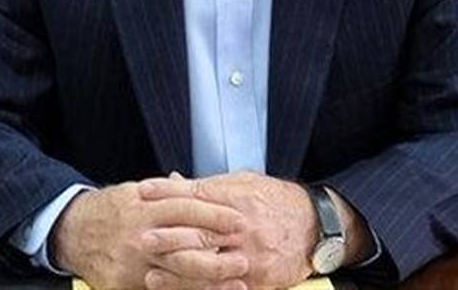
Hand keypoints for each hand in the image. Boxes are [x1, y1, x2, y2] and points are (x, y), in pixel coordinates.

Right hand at [51, 180, 248, 289]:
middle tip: (244, 257)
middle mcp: (140, 234)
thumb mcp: (139, 193)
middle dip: (219, 253)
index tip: (240, 221)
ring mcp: (132, 262)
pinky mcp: (124, 284)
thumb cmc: (112, 210)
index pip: (189, 208)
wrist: (73, 231)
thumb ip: (171, 194)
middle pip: (187, 244)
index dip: (217, 215)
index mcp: (145, 206)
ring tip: (236, 282)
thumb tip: (209, 193)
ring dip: (210, 280)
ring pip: (178, 274)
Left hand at [138, 172, 317, 289]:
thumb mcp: (244, 183)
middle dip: (168, 236)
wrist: (316, 226)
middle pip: (200, 232)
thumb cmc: (276, 200)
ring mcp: (250, 254)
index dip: (167, 193)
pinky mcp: (258, 278)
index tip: (143, 192)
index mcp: (238, 197)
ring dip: (178, 272)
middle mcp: (242, 225)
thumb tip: (173, 180)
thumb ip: (208, 186)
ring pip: (209, 265)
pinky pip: (227, 288)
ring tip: (151, 275)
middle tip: (140, 239)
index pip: (196, 193)